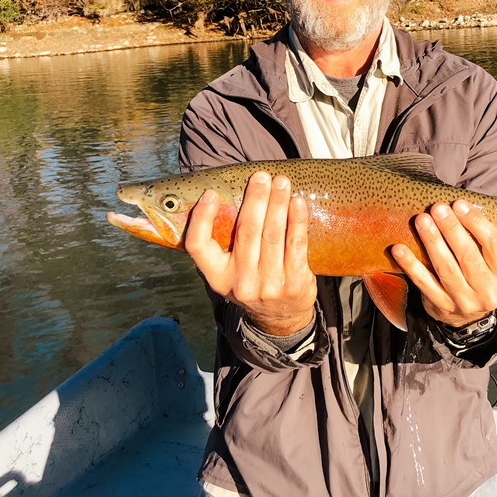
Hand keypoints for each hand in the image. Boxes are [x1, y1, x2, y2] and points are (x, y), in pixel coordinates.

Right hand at [184, 172, 316, 335]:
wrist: (281, 319)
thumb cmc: (253, 281)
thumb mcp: (231, 272)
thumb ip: (227, 243)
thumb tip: (229, 195)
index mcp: (217, 276)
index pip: (198, 246)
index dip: (202, 218)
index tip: (211, 194)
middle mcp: (240, 282)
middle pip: (246, 232)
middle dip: (255, 200)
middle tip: (261, 177)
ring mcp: (268, 285)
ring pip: (272, 234)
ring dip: (277, 203)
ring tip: (281, 182)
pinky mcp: (294, 283)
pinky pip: (296, 244)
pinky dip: (297, 219)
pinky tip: (297, 202)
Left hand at [391, 200, 496, 326]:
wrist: (468, 316)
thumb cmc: (478, 274)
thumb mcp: (490, 261)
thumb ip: (479, 237)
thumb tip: (459, 206)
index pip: (495, 245)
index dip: (477, 222)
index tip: (459, 204)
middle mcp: (488, 292)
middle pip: (468, 256)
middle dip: (451, 229)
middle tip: (438, 208)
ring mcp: (465, 302)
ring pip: (446, 268)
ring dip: (432, 242)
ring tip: (421, 220)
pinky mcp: (442, 306)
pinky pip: (423, 283)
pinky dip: (410, 265)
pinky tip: (399, 248)